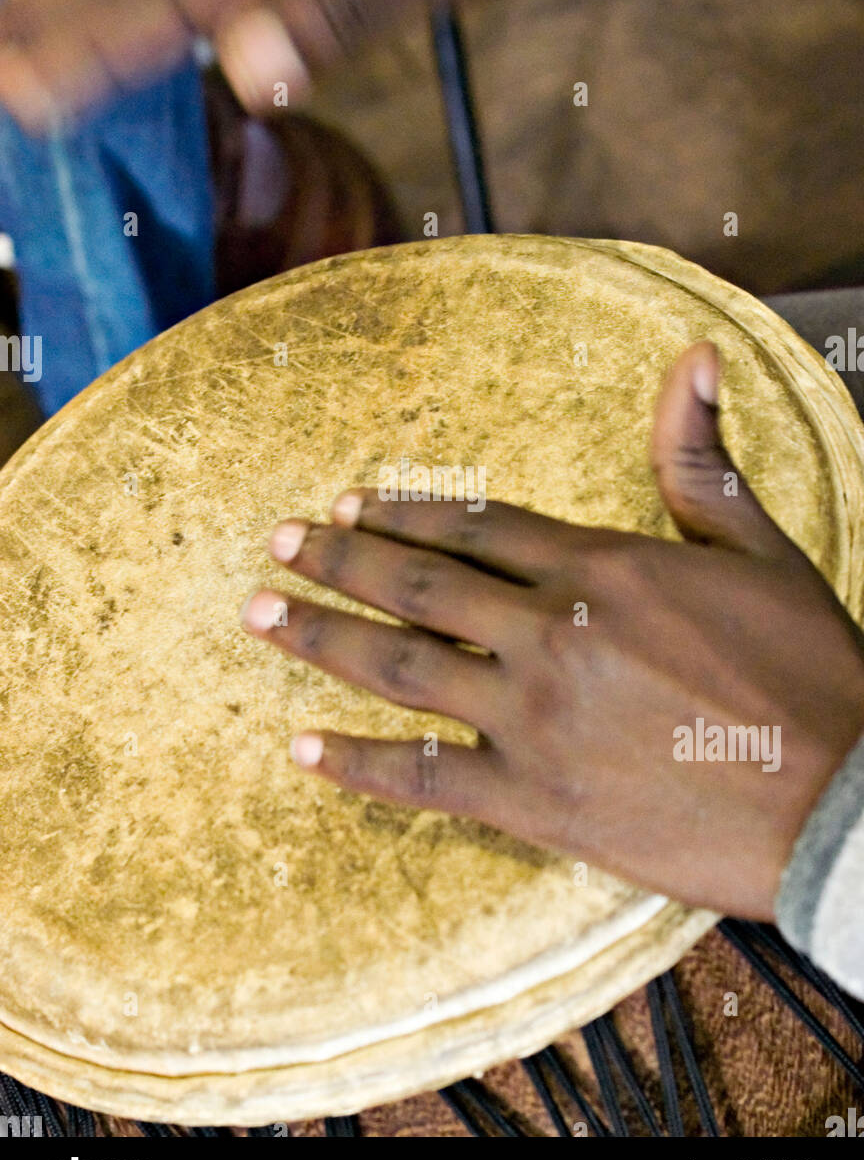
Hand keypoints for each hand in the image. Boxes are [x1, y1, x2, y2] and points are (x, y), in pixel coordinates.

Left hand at [241, 342, 863, 918]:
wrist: (839, 802)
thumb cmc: (808, 670)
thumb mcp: (760, 549)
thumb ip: (701, 459)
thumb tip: (695, 357)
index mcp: (601, 566)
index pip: (475, 523)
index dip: (403, 509)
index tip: (346, 502)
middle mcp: (552, 632)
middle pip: (417, 583)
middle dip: (338, 558)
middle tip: (278, 544)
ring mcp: (535, 718)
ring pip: (402, 666)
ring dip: (321, 636)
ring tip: (260, 614)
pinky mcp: (537, 800)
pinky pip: (426, 779)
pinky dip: (359, 764)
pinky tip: (302, 748)